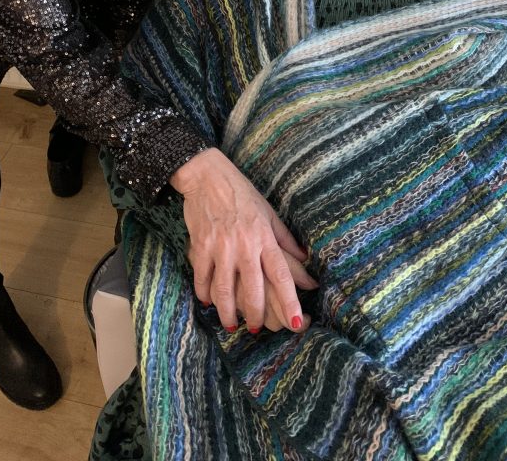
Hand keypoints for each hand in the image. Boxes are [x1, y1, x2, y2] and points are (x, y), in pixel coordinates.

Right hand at [170, 147, 307, 331]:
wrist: (208, 176)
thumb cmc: (242, 194)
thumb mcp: (269, 212)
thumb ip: (285, 239)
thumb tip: (305, 259)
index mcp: (264, 237)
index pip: (281, 274)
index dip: (289, 300)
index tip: (295, 322)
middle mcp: (245, 245)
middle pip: (253, 289)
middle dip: (256, 315)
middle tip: (258, 328)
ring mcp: (221, 246)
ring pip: (225, 290)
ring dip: (228, 312)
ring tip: (232, 324)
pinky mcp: (201, 246)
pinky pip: (203, 278)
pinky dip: (205, 294)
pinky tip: (208, 302)